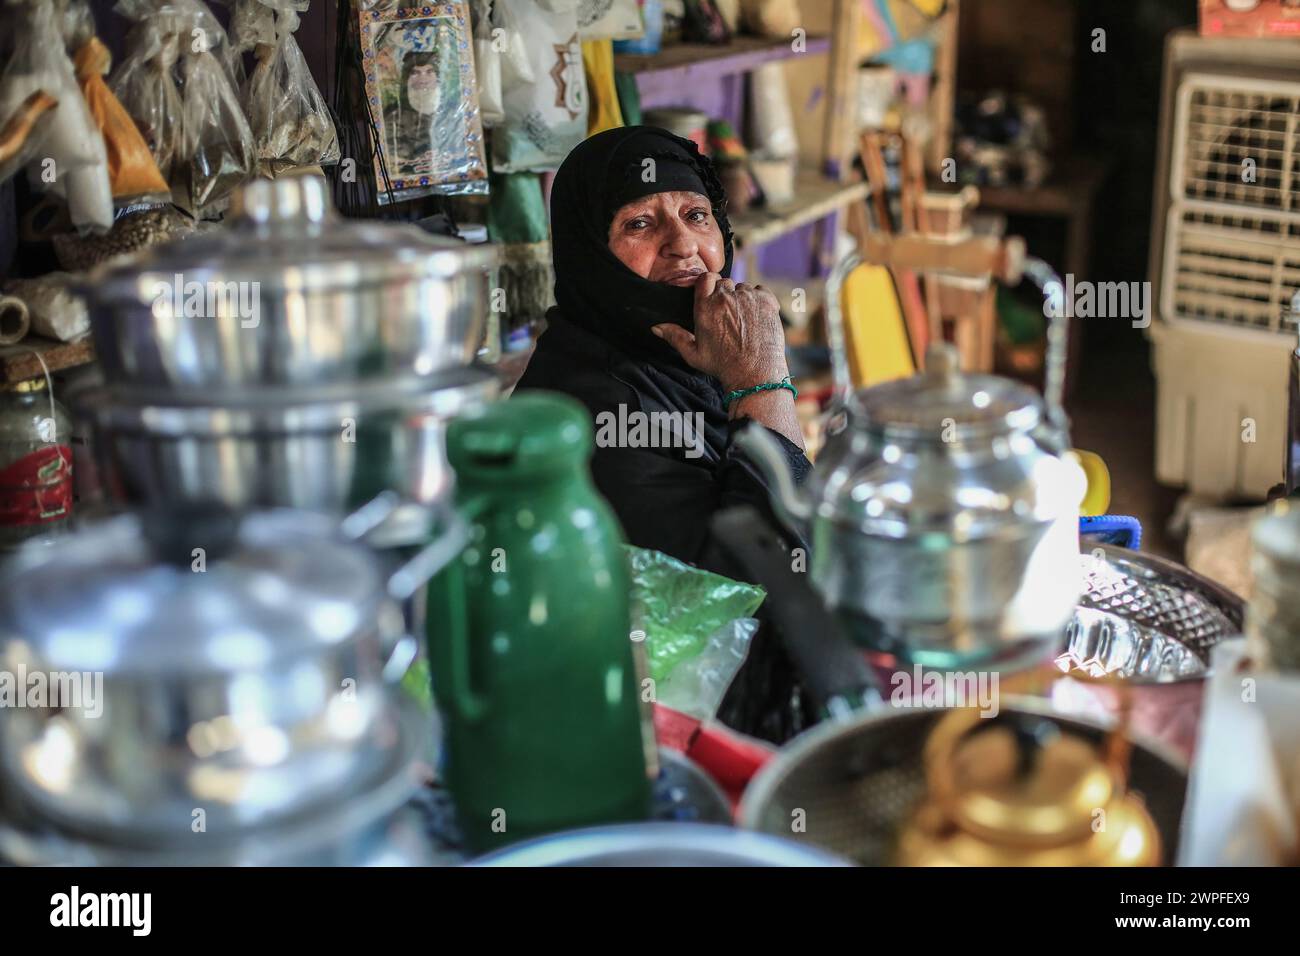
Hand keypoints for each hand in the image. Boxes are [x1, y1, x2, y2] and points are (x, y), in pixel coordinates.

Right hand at [652, 273, 788, 392]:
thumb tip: (656, 327)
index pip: (705, 278)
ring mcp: (747, 298)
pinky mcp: (766, 301)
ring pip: (742, 287)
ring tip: (743, 319)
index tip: (711, 295)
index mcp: (705, 307)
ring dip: (742, 298)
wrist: (754, 373)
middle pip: (724, 282)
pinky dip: (758, 300)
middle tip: (727, 315)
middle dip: (725, 294)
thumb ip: (675, 337)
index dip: (708, 284)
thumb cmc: (723, 365)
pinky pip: (759, 290)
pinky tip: (756, 317)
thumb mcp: (693, 354)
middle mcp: (725, 298)